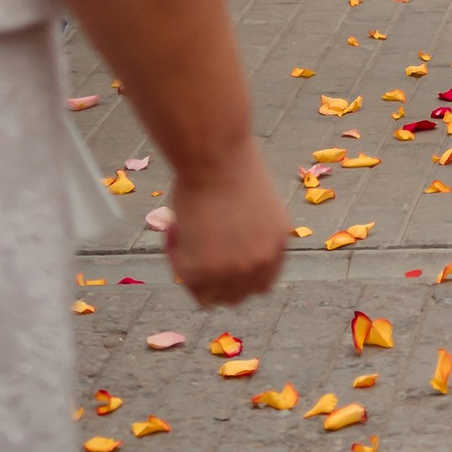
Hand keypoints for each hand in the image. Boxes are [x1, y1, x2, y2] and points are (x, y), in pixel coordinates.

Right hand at [162, 138, 288, 304]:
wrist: (215, 155)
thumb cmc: (231, 164)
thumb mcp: (254, 204)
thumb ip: (248, 234)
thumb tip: (224, 249)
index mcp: (277, 246)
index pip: (261, 285)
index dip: (239, 281)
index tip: (219, 269)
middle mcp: (259, 265)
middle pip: (234, 297)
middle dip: (214, 283)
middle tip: (194, 259)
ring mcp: (231, 273)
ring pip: (206, 294)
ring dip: (192, 272)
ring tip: (183, 233)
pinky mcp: (200, 272)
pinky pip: (181, 276)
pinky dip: (174, 254)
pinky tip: (175, 226)